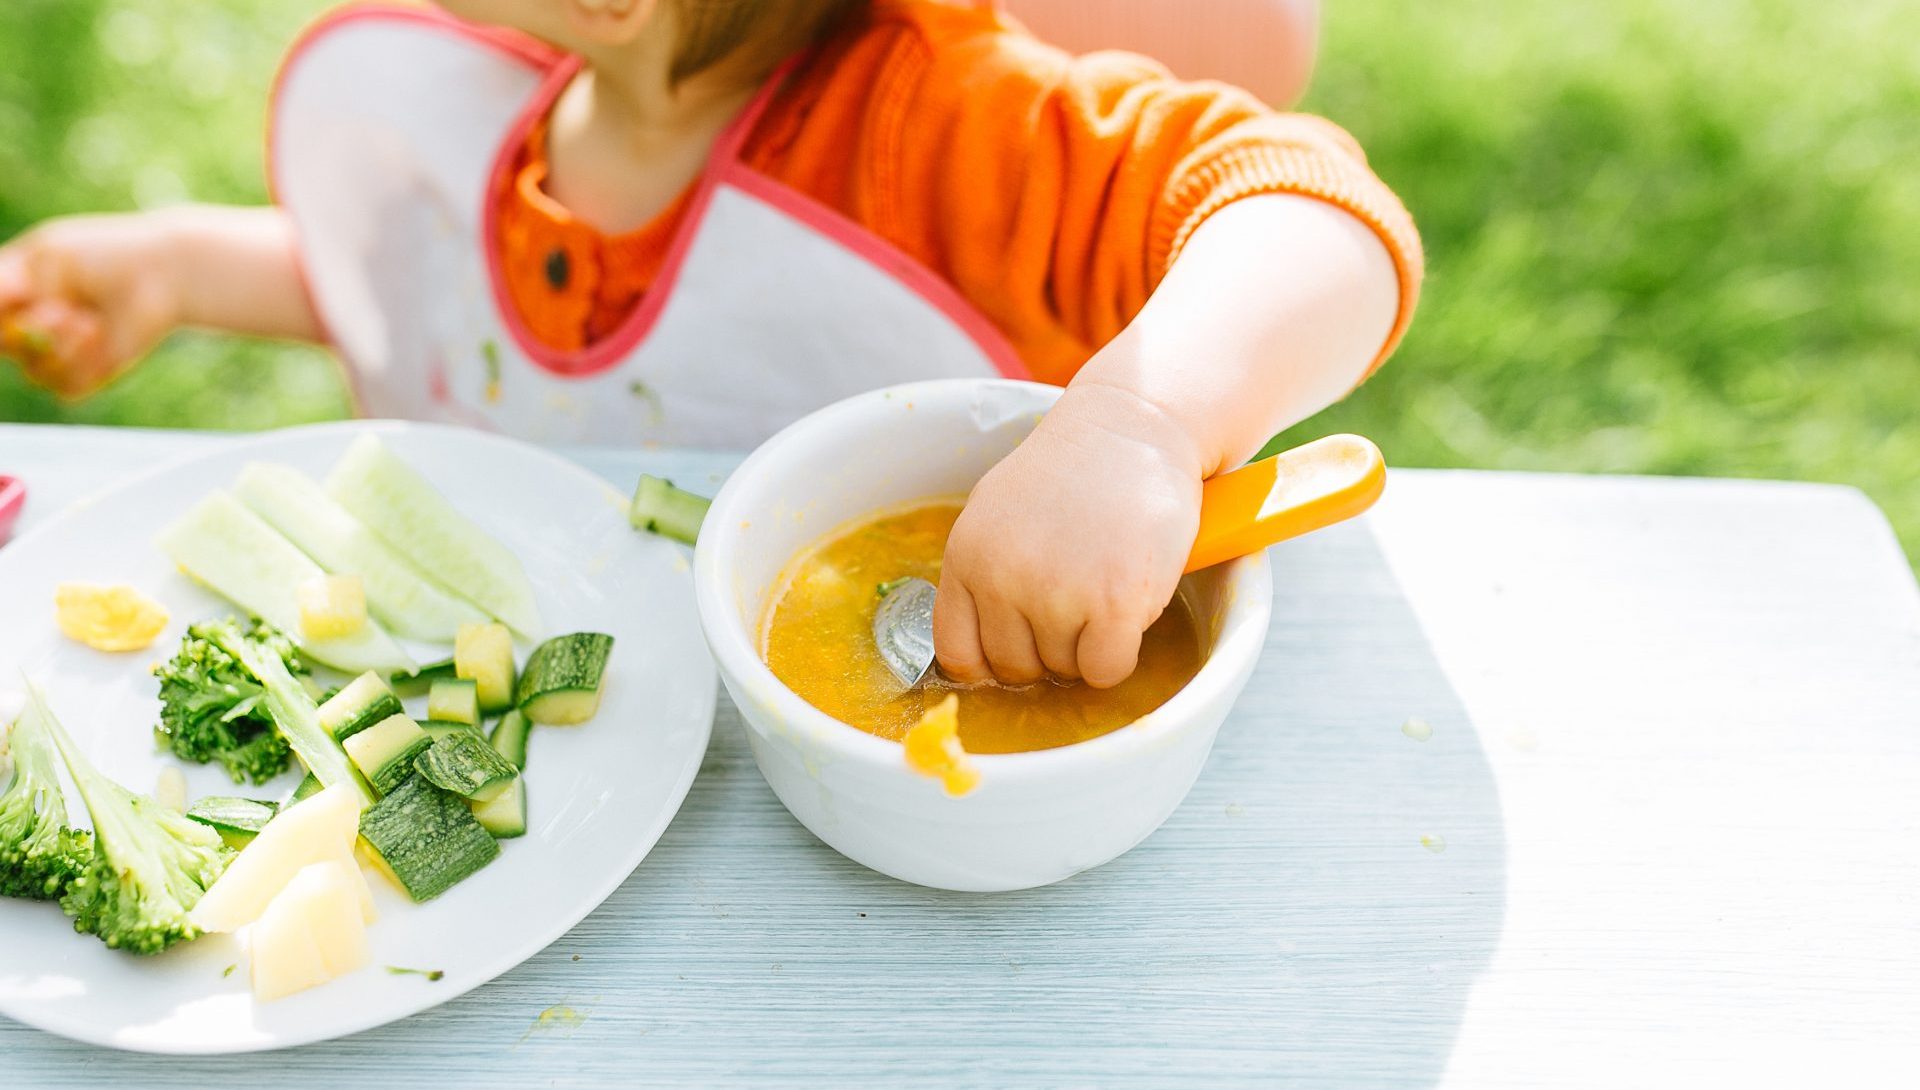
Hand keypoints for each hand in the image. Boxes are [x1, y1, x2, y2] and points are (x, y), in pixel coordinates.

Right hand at [0, 212, 184, 398]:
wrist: (163, 274)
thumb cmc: (105, 255)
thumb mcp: (48, 256)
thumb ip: (4, 280)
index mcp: (14, 295)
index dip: (5, 321)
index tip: (25, 301)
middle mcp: (32, 328)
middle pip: (7, 349)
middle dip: (28, 332)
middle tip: (61, 310)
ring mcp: (61, 352)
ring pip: (34, 372)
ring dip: (60, 346)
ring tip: (87, 320)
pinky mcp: (91, 374)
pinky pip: (66, 388)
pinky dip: (83, 364)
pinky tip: (101, 336)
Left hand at [934, 382, 1203, 687]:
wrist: (1133, 426)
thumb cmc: (1071, 471)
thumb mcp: (995, 512)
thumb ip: (982, 573)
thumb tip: (981, 652)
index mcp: (966, 556)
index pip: (959, 654)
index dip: (993, 662)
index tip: (1020, 647)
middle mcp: (1002, 578)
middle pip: (1016, 669)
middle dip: (1048, 648)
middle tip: (1076, 600)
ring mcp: (1057, 593)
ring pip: (1065, 671)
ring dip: (1088, 643)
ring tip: (1103, 583)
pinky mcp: (1113, 604)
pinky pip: (1106, 671)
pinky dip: (1120, 654)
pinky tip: (1126, 608)